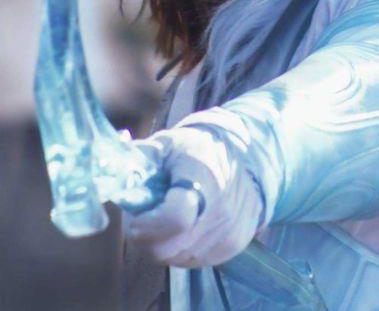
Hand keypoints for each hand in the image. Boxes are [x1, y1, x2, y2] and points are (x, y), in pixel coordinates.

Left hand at [123, 126, 262, 266]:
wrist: (243, 157)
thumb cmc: (198, 149)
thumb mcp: (167, 143)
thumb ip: (138, 158)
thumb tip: (110, 168)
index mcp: (204, 177)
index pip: (175, 217)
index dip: (147, 223)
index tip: (137, 215)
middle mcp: (221, 209)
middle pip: (166, 247)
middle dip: (147, 235)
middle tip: (147, 214)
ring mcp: (229, 231)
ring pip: (176, 258)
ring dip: (164, 242)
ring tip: (169, 214)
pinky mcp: (233, 246)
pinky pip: (192, 260)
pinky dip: (181, 247)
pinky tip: (187, 223)